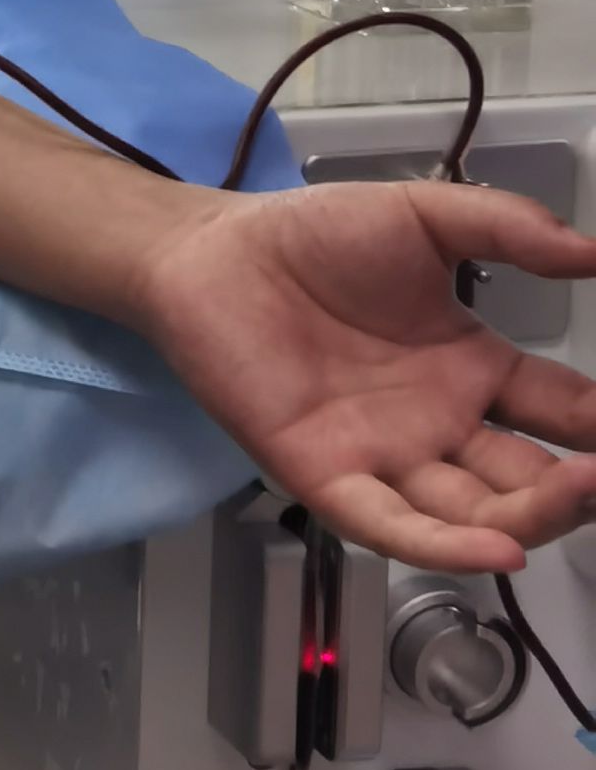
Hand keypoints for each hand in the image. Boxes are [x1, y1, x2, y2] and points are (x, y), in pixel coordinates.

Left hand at [135, 179, 595, 572]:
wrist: (212, 254)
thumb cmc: (314, 239)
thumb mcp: (426, 220)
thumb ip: (509, 227)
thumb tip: (595, 251)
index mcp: (473, 370)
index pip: (564, 413)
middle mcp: (439, 424)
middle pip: (528, 478)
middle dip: (582, 487)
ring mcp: (384, 455)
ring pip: (473, 511)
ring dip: (534, 515)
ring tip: (584, 493)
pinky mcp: (324, 473)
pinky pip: (390, 523)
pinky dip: (445, 544)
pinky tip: (501, 548)